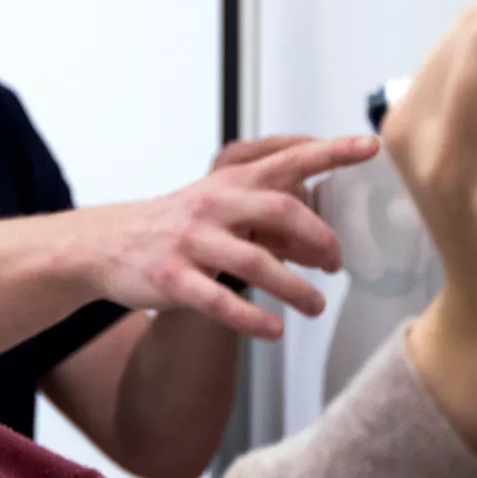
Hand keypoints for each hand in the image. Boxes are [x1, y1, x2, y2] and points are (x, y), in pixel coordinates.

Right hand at [84, 135, 379, 339]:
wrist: (106, 243)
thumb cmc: (177, 224)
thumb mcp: (220, 203)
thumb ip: (271, 217)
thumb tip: (326, 244)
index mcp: (230, 181)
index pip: (288, 159)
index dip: (331, 152)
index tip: (369, 147)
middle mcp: (213, 204)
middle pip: (281, 210)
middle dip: (319, 238)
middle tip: (338, 263)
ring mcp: (192, 241)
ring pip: (256, 263)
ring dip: (295, 289)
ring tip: (316, 307)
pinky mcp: (172, 279)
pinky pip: (220, 302)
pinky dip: (252, 320)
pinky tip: (275, 330)